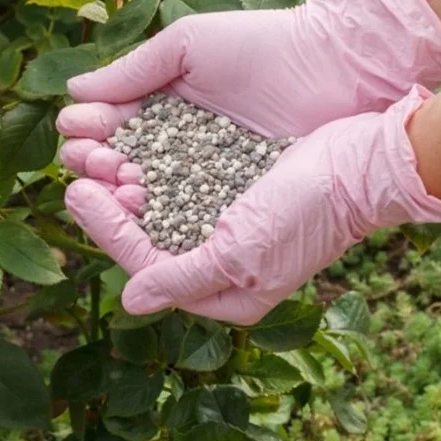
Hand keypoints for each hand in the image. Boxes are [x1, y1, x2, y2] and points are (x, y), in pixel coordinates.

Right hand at [58, 0, 440, 211]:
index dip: (90, 136)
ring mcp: (205, 184)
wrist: (335, 66)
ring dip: (118, 194)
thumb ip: (131, 72)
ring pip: (148, 202)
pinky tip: (138, 201)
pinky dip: (158, 215)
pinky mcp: (233, 209)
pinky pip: (186, 220)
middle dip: (96, 167)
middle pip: (120, 172)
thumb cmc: (263, 47)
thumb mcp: (188, 47)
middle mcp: (179, 153)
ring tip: (113, 180)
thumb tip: (73, 92)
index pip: (112, 133)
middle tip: (91, 160)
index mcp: (164, 112)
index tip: (78, 131)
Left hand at [65, 88, 440, 324]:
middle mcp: (220, 264)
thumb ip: (182, 278)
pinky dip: (154, 162)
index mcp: (223, 294)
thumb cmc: (306, 211)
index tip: (76, 192)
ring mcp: (227, 226)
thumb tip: (131, 301)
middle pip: (147, 235)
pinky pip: (181, 180)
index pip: (145, 265)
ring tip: (96, 149)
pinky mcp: (235, 189)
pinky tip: (130, 140)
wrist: (364, 160)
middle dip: (109, 202)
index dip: (105, 230)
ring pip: (159, 205)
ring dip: (125, 177)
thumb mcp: (240, 253)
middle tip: (75, 163)